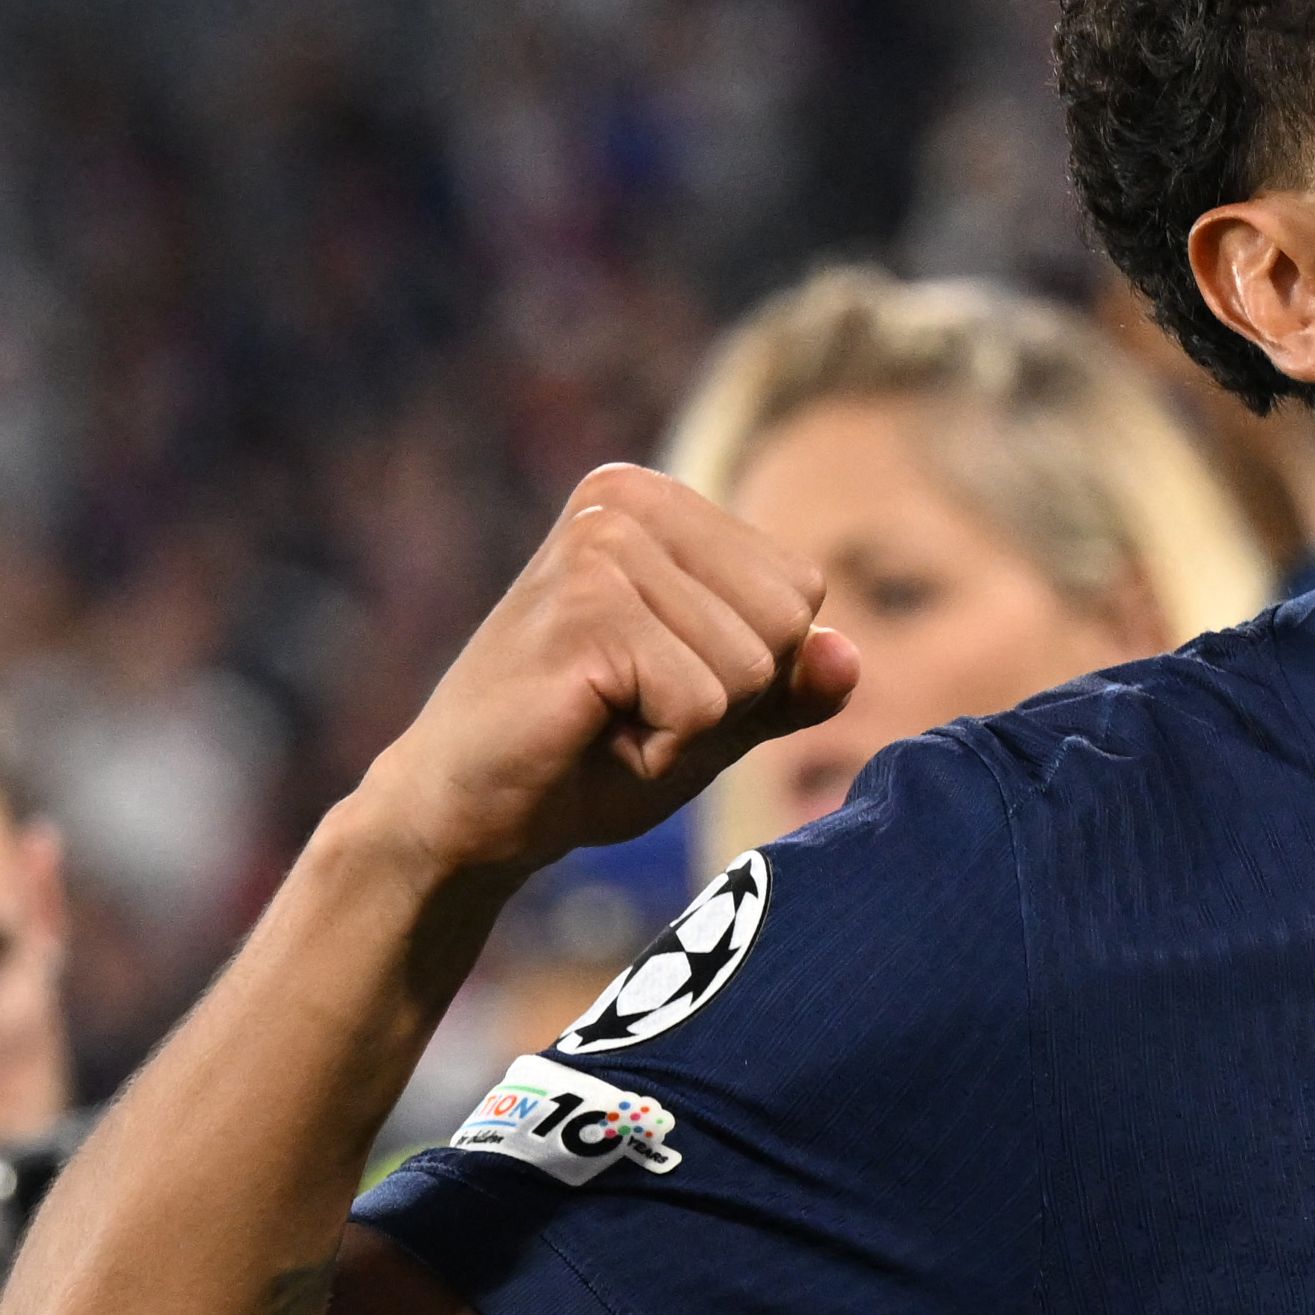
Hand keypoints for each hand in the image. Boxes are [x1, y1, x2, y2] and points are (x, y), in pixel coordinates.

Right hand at [349, 466, 856, 879]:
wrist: (465, 814)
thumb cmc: (589, 755)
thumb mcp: (717, 715)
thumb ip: (793, 683)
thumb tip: (850, 655)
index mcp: (658, 502)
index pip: (801, 591)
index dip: (749, 671)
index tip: (655, 683)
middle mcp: (626, 500)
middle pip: (788, 622)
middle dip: (727, 699)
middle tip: (629, 708)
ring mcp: (600, 546)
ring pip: (750, 668)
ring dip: (690, 728)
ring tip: (606, 719)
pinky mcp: (583, 609)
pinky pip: (704, 704)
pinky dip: (660, 749)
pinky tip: (589, 734)